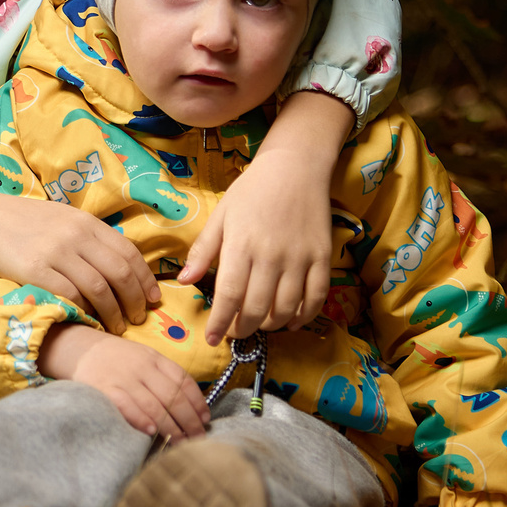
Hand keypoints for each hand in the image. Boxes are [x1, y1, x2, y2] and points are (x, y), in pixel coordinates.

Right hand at [0, 187, 156, 331]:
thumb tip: (119, 268)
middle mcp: (76, 235)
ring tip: (117, 327)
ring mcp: (56, 252)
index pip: (129, 252)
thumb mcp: (63, 220)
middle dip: (134, 301)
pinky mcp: (34, 270)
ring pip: (99, 288)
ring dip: (113, 313)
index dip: (146, 279)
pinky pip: (69, 296)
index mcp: (86, 222)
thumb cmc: (23, 222)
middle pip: (120, 273)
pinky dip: (84, 312)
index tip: (153, 299)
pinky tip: (89, 321)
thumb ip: (89, 239)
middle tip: (138, 318)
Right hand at [39, 326, 207, 440]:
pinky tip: (151, 432)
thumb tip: (193, 406)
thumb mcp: (144, 358)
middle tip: (198, 438)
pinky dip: (141, 419)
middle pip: (173, 396)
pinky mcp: (105, 389)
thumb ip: (164, 377)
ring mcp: (123, 378)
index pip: (183, 381)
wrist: (80, 349)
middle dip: (189, 420)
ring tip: (181, 442)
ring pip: (154, 405)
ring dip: (171, 426)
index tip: (205, 420)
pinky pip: (127, 406)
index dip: (198, 402)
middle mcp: (142, 367)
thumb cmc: (118, 360)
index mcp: (155, 359)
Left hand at [179, 89, 351, 337]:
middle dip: (243, 329)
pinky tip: (291, 321)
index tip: (213, 339)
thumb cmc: (252, 190)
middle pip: (257, 308)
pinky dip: (304, 315)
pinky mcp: (322, 257)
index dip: (220, 323)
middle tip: (235, 333)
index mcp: (241, 245)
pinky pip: (316, 297)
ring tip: (259, 325)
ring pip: (286, 308)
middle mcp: (271, 256)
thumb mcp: (221, 215)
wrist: (296, 167)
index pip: (228, 295)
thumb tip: (184, 281)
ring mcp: (300, 258)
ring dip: (271, 325)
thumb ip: (203, 250)